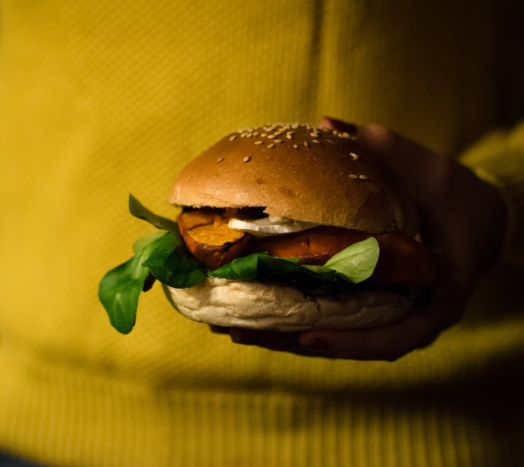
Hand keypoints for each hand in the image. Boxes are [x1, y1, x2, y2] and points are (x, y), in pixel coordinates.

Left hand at [214, 118, 507, 360]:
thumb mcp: (426, 169)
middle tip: (240, 331)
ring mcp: (385, 312)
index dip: (353, 340)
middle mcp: (408, 315)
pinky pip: (327, 316)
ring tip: (229, 326)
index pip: (398, 335)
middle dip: (291, 341)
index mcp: (439, 296)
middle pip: (347, 343)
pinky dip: (289, 316)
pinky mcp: (366, 302)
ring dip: (280, 336)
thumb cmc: (453, 195)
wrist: (468, 213)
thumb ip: (382, 151)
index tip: (308, 335)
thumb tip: (328, 125)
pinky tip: (250, 308)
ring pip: (331, 335)